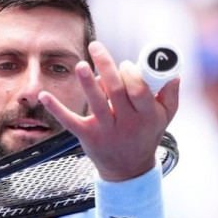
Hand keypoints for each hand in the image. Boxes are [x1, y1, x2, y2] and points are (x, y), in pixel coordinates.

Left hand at [39, 41, 178, 181]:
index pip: (139, 91)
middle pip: (116, 91)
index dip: (131, 74)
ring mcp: (106, 131)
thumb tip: (173, 72)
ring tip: (80, 65)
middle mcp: (127, 123)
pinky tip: (43, 95)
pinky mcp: (87, 136)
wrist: (128, 170)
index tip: (125, 64)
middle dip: (106, 67)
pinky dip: (56, 108)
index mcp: (146, 116)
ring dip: (87, 83)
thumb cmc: (145, 136)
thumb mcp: (164, 118)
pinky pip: (71, 121)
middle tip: (96, 47)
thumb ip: (170, 95)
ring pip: (96, 103)